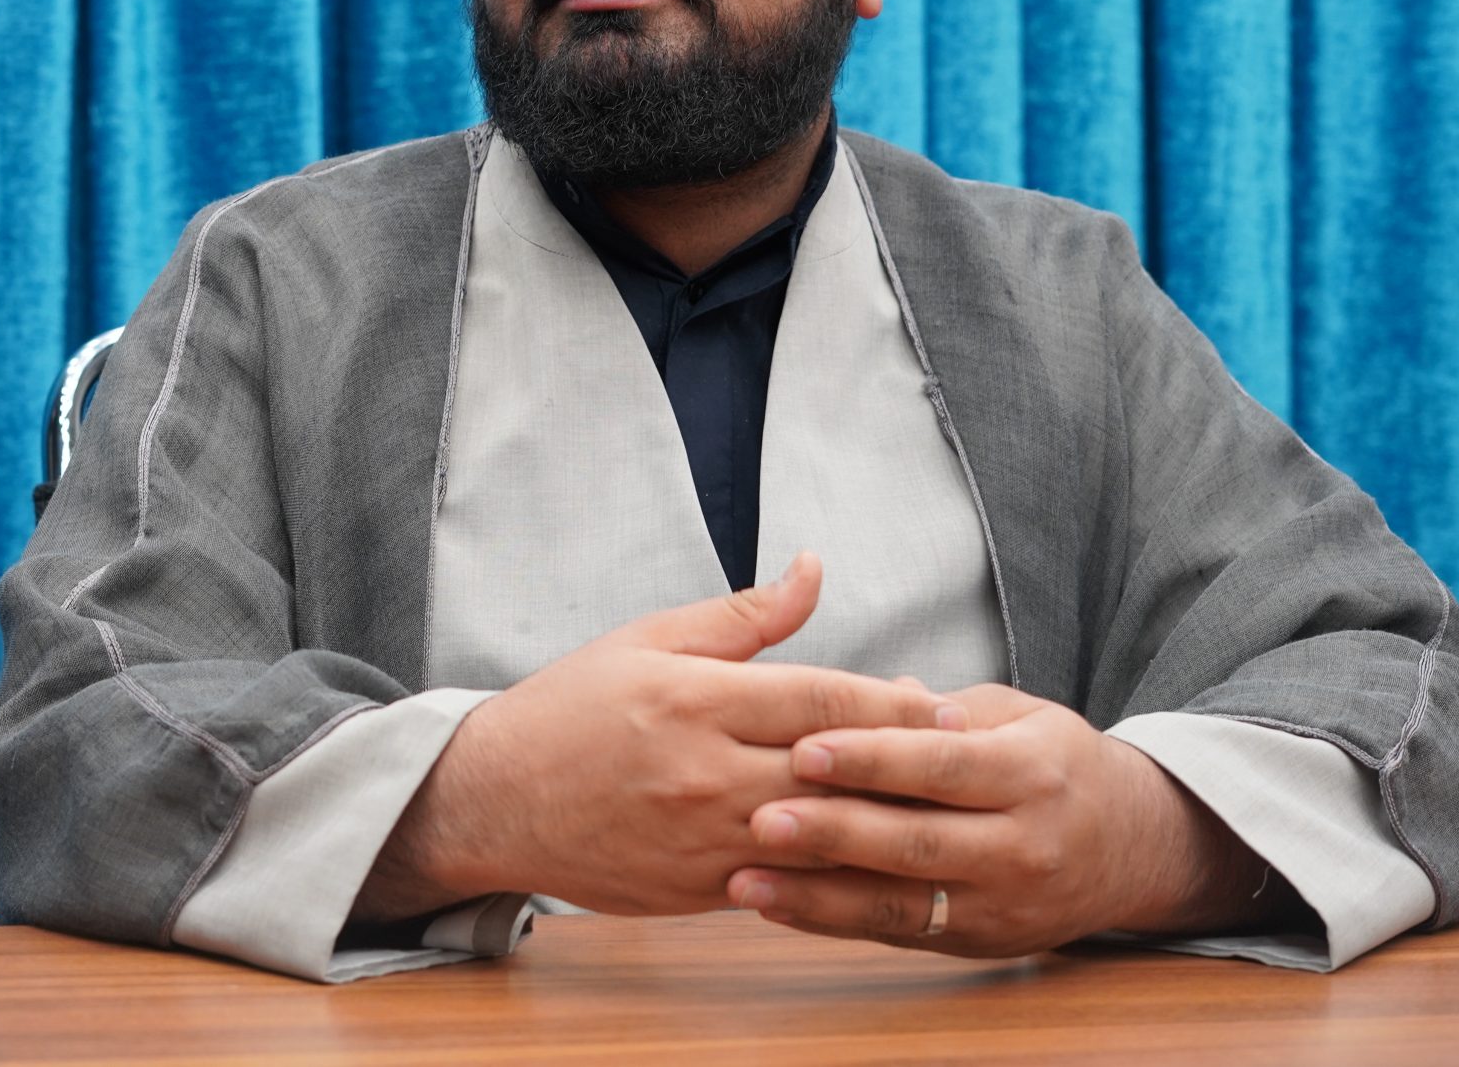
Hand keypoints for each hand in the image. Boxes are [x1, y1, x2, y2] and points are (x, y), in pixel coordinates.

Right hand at [355, 554, 966, 919]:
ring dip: (880, 823)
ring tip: (934, 810)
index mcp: (692, 698)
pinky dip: (832, 872)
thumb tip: (816, 569)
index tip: (937, 699)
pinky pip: (784, 884)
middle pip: (832, 770)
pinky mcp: (696, 890)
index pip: (817, 699)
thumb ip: (744, 616)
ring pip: (816, 835)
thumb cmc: (573, 707)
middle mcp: (702, 770)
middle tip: (962, 758)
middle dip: (903, 764)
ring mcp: (700, 839)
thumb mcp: (649, 638)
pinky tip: (871, 860)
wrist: (496, 798)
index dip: (887, 701)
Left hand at [725, 683, 1277, 956]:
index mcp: (1032, 772)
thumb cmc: (1058, 764)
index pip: (942, 765)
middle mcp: (1023, 845)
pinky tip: (777, 906)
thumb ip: (945, 709)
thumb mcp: (1021, 716)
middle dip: (833, 831)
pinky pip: (900, 934)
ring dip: (817, 894)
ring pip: (903, 903)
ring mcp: (1004, 904)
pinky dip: (834, 922)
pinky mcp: (982, 942)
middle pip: (918, 840)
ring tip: (746, 878)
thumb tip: (880, 691)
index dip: (872, 758)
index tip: (802, 748)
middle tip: (758, 817)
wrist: (1136, 849)